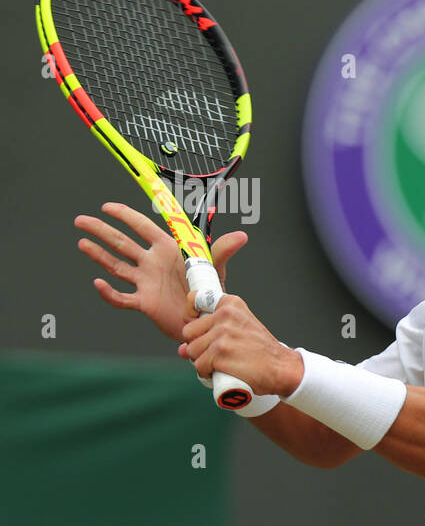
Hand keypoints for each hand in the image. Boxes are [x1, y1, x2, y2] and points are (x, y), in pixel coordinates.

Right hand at [75, 202, 247, 342]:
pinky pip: (122, 297)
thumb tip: (242, 235)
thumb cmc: (209, 290)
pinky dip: (109, 292)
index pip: (142, 227)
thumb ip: (223, 251)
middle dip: (101, 231)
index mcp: (167, 250)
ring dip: (98, 255)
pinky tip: (97, 283)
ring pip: (116, 266)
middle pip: (121, 243)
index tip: (106, 206)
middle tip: (80, 220)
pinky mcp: (144, 303)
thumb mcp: (215, 269)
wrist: (206, 319)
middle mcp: (152, 263)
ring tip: (81, 242)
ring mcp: (146, 282)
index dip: (125, 216)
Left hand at [179, 292, 303, 396]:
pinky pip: (199, 366)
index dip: (191, 317)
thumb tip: (181, 350)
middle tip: (216, 353)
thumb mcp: (241, 329)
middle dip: (197, 346)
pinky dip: (207, 373)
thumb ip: (211, 333)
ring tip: (222, 364)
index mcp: (231, 304)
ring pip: (192, 351)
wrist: (282, 368)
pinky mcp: (220, 353)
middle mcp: (225, 315)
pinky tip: (221, 372)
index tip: (201, 329)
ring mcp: (222, 334)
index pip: (194, 300)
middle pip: (189, 332)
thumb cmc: (261, 352)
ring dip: (202, 362)